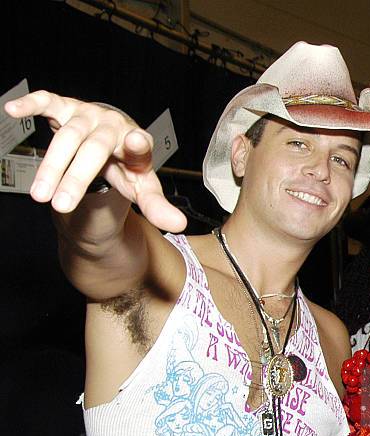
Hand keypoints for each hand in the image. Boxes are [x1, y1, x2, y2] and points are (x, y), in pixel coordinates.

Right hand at [4, 91, 186, 231]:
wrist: (115, 138)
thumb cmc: (129, 166)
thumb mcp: (143, 187)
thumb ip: (157, 206)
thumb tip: (180, 226)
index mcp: (138, 146)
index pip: (141, 147)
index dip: (139, 145)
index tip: (138, 142)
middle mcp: (115, 127)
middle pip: (94, 149)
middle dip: (76, 178)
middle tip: (59, 205)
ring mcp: (90, 116)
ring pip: (69, 136)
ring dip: (52, 164)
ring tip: (40, 195)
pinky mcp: (68, 107)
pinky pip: (49, 101)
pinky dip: (32, 104)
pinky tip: (13, 110)